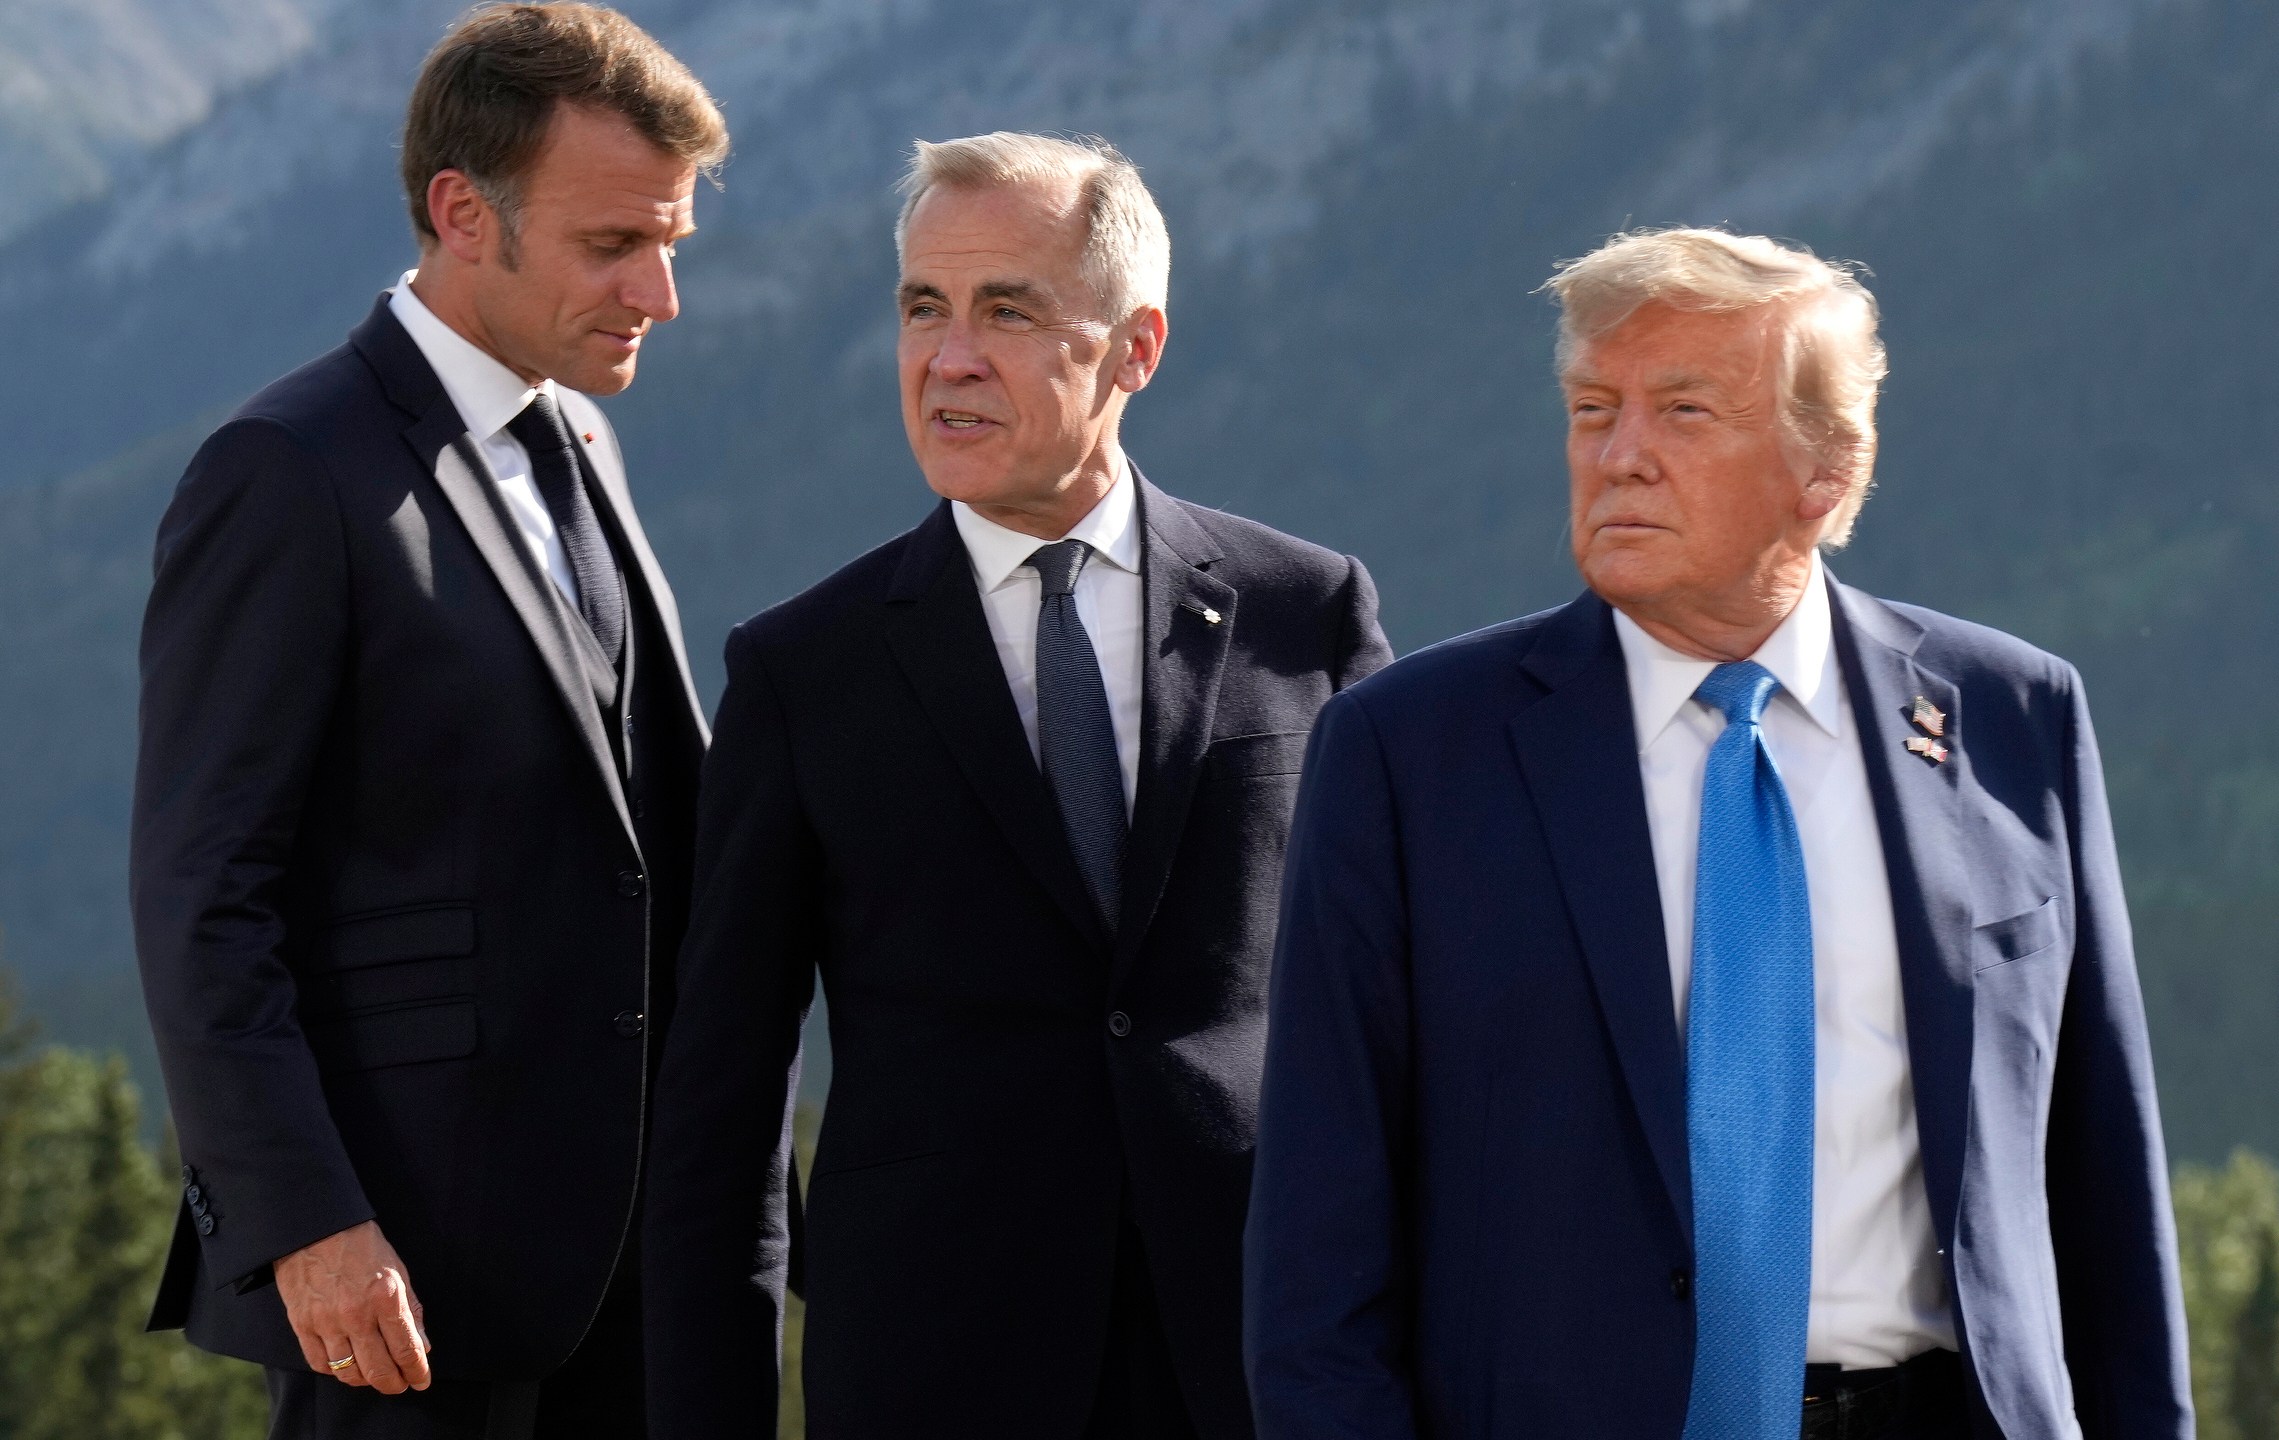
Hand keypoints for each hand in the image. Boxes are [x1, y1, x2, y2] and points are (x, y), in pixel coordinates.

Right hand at [275, 1220, 432, 1392]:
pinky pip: (320, 1363)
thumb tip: (422, 1345)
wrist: (315, 1228)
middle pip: (378, 1369)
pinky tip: (346, 1365)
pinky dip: (336, 1370)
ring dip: (365, 1380)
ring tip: (375, 1376)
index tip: (421, 1380)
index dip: (417, 1370)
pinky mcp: (302, 1325)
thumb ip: (410, 1311)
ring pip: (348, 1371)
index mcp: (385, 1297)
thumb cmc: (361, 1245)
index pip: (406, 1349)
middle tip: (401, 1384)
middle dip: (394, 1383)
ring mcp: (326, 1322)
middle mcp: (356, 1314)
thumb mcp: (397, 1271)